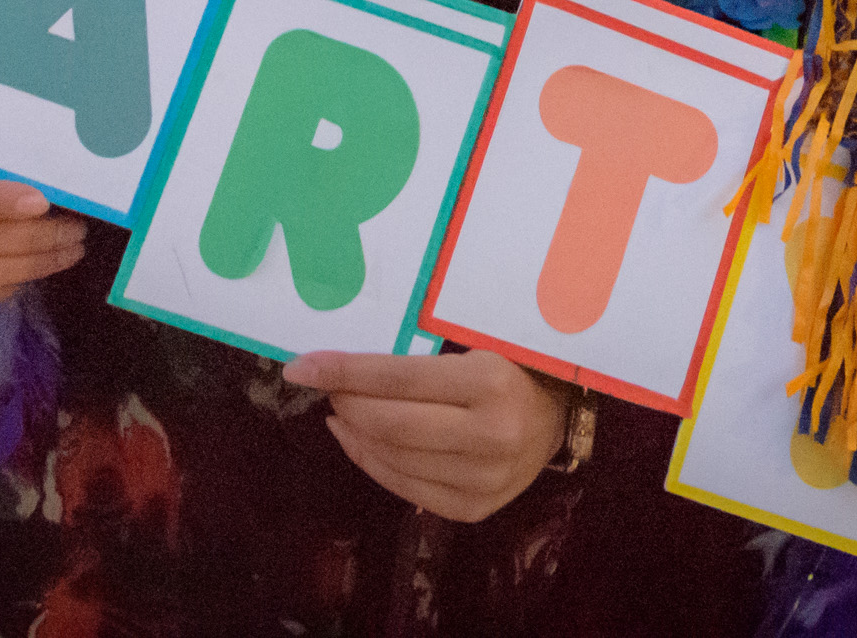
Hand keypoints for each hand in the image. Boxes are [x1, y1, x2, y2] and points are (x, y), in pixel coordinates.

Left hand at [284, 347, 565, 522]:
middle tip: (325, 386)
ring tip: (340, 411)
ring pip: (392, 459)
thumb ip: (416, 359)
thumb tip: (341, 366)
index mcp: (491, 383)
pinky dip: (372, 462)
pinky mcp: (473, 509)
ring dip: (353, 434)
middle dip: (345, 403)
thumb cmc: (508, 367)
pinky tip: (357, 440)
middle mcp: (490, 435)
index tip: (300, 366)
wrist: (556, 418)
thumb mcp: (472, 347)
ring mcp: (483, 480)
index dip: (343, 372)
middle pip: (389, 425)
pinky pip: (404, 488)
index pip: (398, 379)